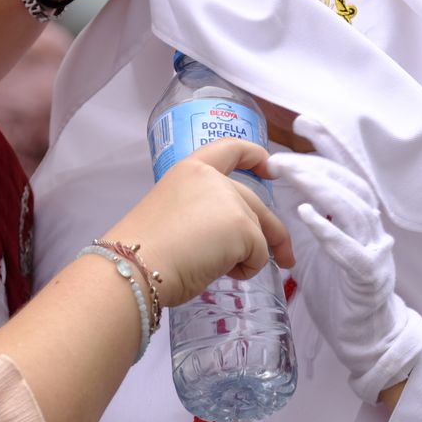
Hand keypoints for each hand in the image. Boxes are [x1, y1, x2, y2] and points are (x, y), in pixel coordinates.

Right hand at [103, 137, 294, 308]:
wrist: (135, 265)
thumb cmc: (144, 250)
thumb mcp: (172, 214)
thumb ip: (201, 213)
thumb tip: (225, 238)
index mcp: (190, 171)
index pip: (229, 149)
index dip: (254, 155)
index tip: (270, 167)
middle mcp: (213, 179)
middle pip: (255, 203)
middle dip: (275, 232)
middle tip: (285, 257)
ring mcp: (230, 200)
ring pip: (258, 232)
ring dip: (245, 257)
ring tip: (215, 269)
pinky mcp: (243, 226)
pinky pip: (259, 255)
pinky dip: (246, 270)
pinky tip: (217, 272)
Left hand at [268, 118, 421, 403]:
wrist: (366, 339)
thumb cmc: (338, 289)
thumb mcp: (315, 246)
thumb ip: (302, 216)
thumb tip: (272, 185)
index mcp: (357, 217)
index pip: (344, 171)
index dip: (328, 145)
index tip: (303, 122)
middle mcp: (371, 227)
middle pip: (348, 183)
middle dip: (315, 165)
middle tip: (279, 159)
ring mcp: (374, 251)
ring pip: (353, 208)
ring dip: (321, 188)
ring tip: (291, 176)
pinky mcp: (369, 278)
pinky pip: (351, 250)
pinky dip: (330, 231)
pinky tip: (307, 217)